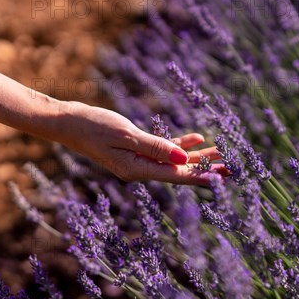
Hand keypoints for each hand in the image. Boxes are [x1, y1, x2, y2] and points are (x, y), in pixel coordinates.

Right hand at [56, 102, 224, 184]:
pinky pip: (162, 149)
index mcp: (136, 169)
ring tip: (220, 153)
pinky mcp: (133, 148)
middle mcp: (139, 169)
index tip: (222, 177)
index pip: (176, 176)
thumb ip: (155, 147)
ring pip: (173, 160)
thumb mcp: (125, 134)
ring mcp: (136, 159)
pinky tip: (195, 139)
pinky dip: (178, 144)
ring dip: (196, 157)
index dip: (201, 176)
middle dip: (205, 168)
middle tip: (231, 166)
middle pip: (178, 170)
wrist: (67, 121)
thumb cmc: (92, 126)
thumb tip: (182, 160)